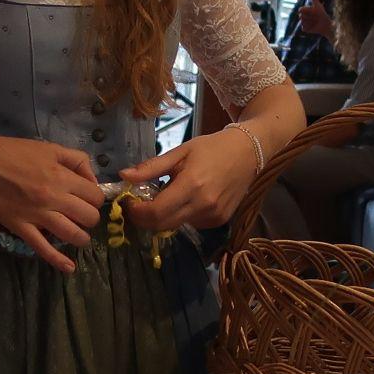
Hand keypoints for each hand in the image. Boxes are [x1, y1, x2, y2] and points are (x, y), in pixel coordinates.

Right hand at [0, 132, 106, 271]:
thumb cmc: (15, 152)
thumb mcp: (51, 148)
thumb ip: (77, 160)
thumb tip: (92, 180)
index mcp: (63, 178)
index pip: (95, 197)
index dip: (95, 199)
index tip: (87, 199)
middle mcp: (55, 199)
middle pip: (89, 217)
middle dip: (89, 218)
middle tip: (80, 215)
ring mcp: (38, 216)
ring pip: (72, 235)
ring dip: (80, 238)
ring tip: (77, 236)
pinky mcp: (22, 228)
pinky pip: (43, 248)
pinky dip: (58, 261)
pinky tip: (69, 268)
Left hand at [121, 128, 261, 232]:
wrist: (249, 153)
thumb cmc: (212, 148)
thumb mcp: (180, 151)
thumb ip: (151, 167)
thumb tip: (124, 176)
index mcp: (191, 185)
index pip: (155, 212)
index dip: (136, 211)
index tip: (128, 201)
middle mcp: (203, 205)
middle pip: (162, 225)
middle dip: (144, 218)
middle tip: (138, 203)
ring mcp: (213, 216)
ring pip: (175, 225)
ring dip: (163, 216)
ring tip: (166, 194)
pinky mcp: (219, 221)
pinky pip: (190, 223)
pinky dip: (181, 215)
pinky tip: (186, 198)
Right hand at [297, 0, 333, 40]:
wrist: (326, 24)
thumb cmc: (322, 14)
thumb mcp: (318, 6)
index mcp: (304, 10)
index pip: (300, 9)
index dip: (306, 10)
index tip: (312, 11)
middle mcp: (303, 16)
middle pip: (301, 16)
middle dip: (309, 17)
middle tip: (315, 17)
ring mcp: (303, 23)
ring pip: (303, 22)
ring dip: (310, 22)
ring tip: (315, 22)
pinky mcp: (305, 29)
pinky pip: (304, 28)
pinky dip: (309, 28)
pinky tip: (313, 27)